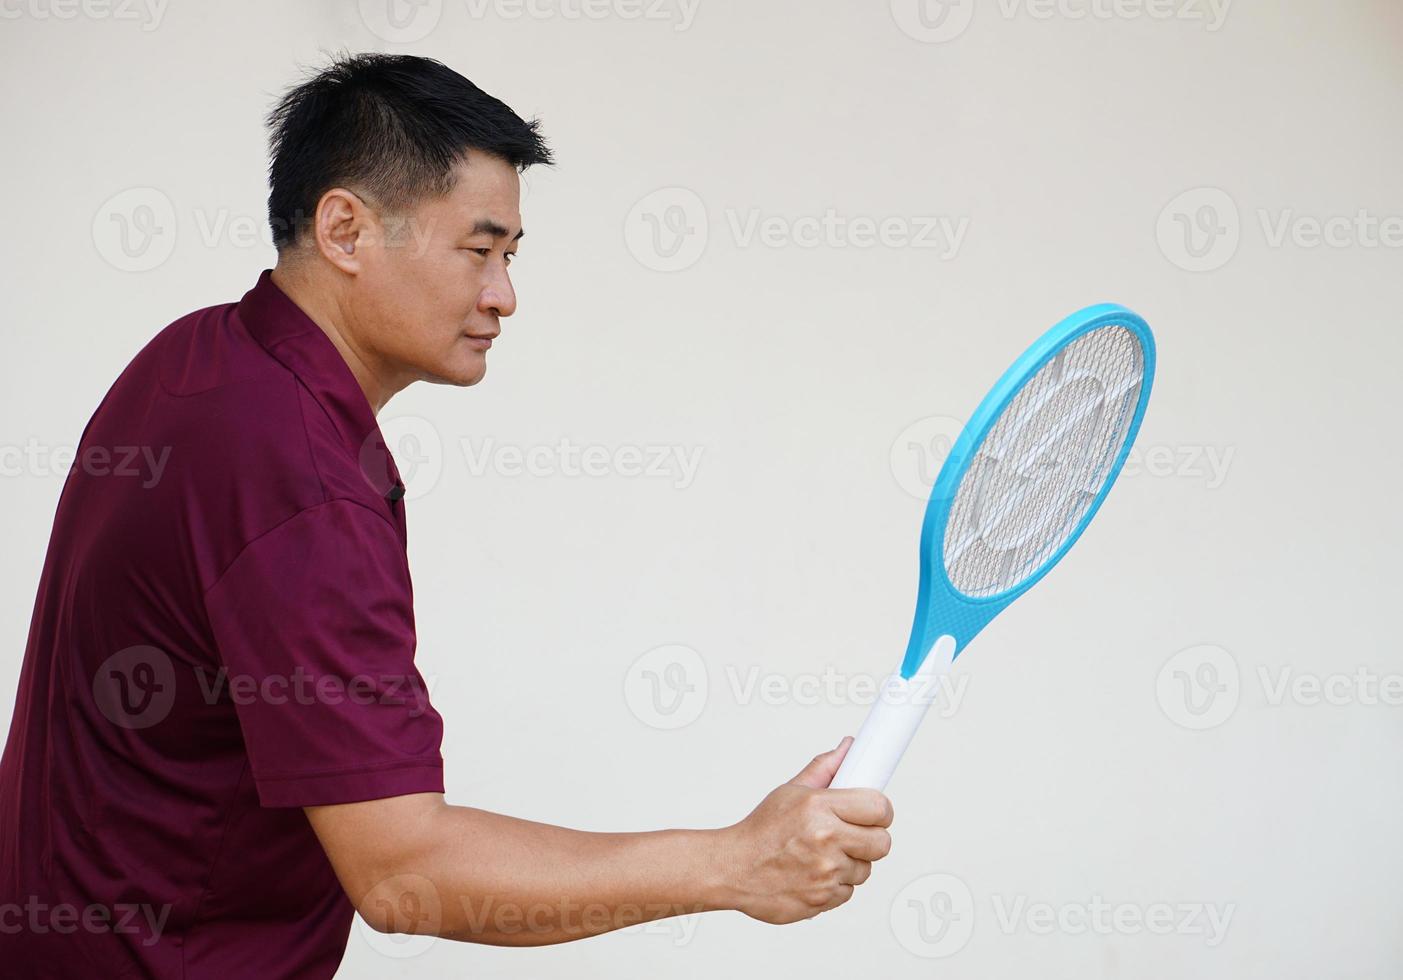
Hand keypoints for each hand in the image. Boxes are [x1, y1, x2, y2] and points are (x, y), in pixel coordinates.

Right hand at [717, 737, 893, 924]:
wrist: (733, 868)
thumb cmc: (761, 831)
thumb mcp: (790, 791)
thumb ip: (825, 769)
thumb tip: (848, 748)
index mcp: (819, 807)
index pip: (879, 807)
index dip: (881, 810)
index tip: (874, 812)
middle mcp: (826, 839)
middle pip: (882, 843)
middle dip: (871, 838)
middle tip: (852, 834)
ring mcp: (826, 872)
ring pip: (865, 869)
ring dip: (851, 863)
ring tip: (824, 853)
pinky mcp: (823, 899)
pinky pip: (848, 891)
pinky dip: (836, 884)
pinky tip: (815, 872)